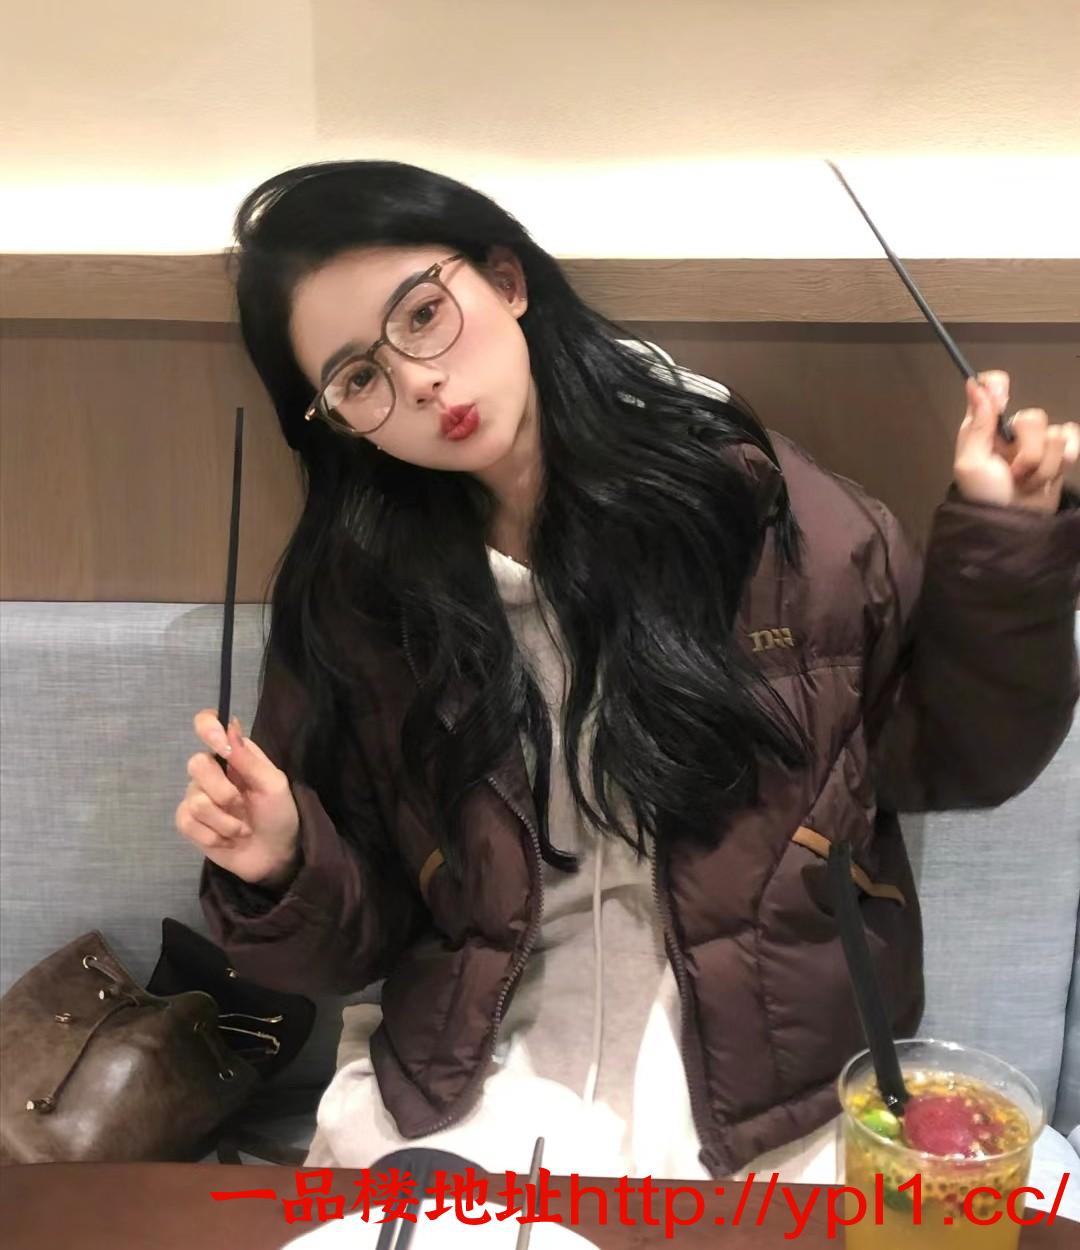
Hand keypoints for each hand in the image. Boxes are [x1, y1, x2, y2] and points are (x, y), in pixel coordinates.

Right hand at [175, 711, 300, 886]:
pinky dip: (213, 836)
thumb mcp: (274, 785)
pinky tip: (228, 840)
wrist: (275, 856)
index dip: (208, 728)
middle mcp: (211, 771)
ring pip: (195, 801)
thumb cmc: (279, 814)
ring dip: (225, 821)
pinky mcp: (189, 823)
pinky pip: (187, 822)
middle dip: (224, 792)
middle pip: (197, 764)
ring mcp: (197, 796)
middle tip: (243, 806)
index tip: (222, 746)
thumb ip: (249, 759)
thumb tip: (229, 727)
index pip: (207, 724)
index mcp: (234, 754)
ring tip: (242, 829)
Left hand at [953, 370, 1078, 513]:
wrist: (1012, 526)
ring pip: (1055, 434)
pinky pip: (1072, 439)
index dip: (998, 387)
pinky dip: (1063, 462)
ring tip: (1025, 482)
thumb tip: (974, 383)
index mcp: (984, 426)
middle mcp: (1011, 429)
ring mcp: (1037, 441)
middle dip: (1026, 453)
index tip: (1002, 402)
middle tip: (1012, 474)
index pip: (991, 386)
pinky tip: (1047, 478)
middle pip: (1033, 416)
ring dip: (1041, 467)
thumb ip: (978, 424)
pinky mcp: (1059, 454)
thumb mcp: (972, 463)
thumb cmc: (984, 495)